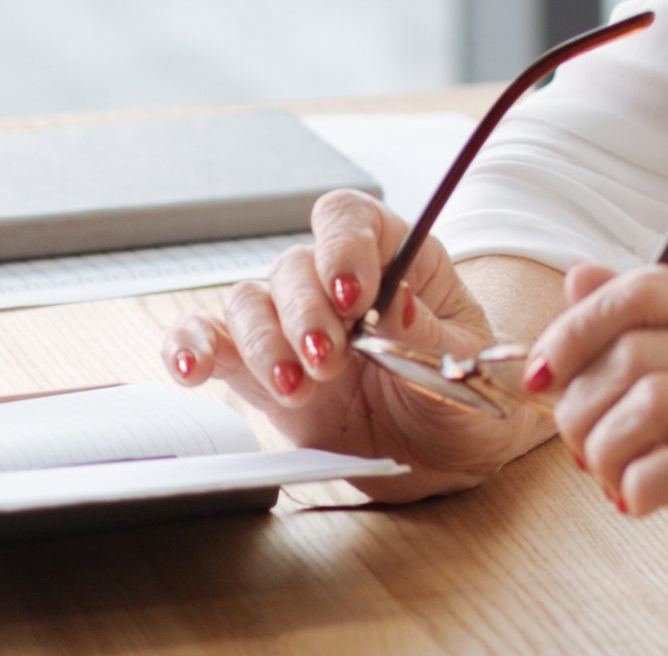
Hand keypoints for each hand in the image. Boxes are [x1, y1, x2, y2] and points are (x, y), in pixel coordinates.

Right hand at [162, 190, 540, 499]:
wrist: (440, 459)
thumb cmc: (462, 402)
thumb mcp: (464, 369)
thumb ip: (430, 337)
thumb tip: (398, 299)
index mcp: (399, 263)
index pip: (353, 219)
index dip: (343, 245)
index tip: (353, 294)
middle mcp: (336, 286)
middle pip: (294, 265)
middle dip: (305, 314)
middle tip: (328, 362)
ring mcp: (292, 327)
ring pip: (248, 302)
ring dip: (263, 343)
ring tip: (296, 389)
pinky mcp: (256, 372)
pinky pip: (208, 341)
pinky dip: (191, 348)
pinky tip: (194, 370)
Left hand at [532, 261, 667, 644]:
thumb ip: (639, 336)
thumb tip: (582, 275)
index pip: (649, 286)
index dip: (579, 327)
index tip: (547, 376)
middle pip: (635, 351)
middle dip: (581, 409)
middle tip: (582, 452)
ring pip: (651, 402)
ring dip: (605, 451)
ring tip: (611, 480)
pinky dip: (637, 487)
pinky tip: (639, 502)